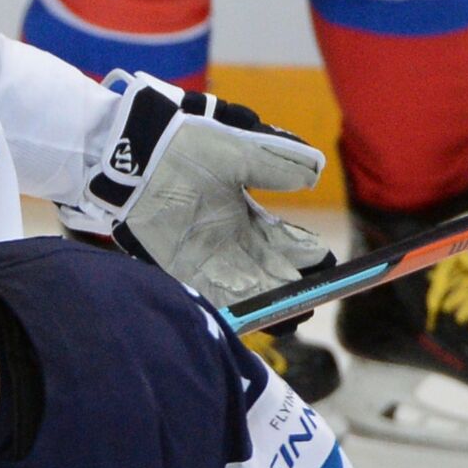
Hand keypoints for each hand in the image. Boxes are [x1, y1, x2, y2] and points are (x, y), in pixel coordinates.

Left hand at [67, 70, 332, 308]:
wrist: (142, 153)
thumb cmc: (190, 146)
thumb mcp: (241, 153)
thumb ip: (277, 164)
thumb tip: (315, 173)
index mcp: (250, 217)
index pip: (288, 244)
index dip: (308, 256)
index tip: (325, 264)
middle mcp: (231, 242)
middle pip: (270, 274)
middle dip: (290, 291)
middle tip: (310, 305)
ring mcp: (205, 257)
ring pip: (244, 289)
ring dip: (265, 304)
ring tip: (288, 320)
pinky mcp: (177, 267)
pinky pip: (207, 293)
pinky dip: (227, 305)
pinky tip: (246, 317)